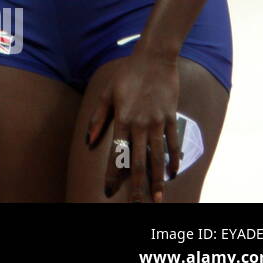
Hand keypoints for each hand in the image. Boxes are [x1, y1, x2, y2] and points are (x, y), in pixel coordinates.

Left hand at [87, 52, 181, 201]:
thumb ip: (98, 118)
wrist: (154, 58)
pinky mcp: (171, 117)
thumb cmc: (126, 75)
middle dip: (137, 186)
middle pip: (138, 161)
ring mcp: (157, 121)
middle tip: (137, 204)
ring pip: (157, 157)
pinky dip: (173, 159)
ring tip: (157, 198)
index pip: (116, 153)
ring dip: (157, 180)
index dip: (112, 174)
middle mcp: (140, 123)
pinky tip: (171, 173)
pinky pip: (173, 143)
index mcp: (121, 119)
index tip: (108, 190)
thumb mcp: (107, 93)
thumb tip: (89, 141)